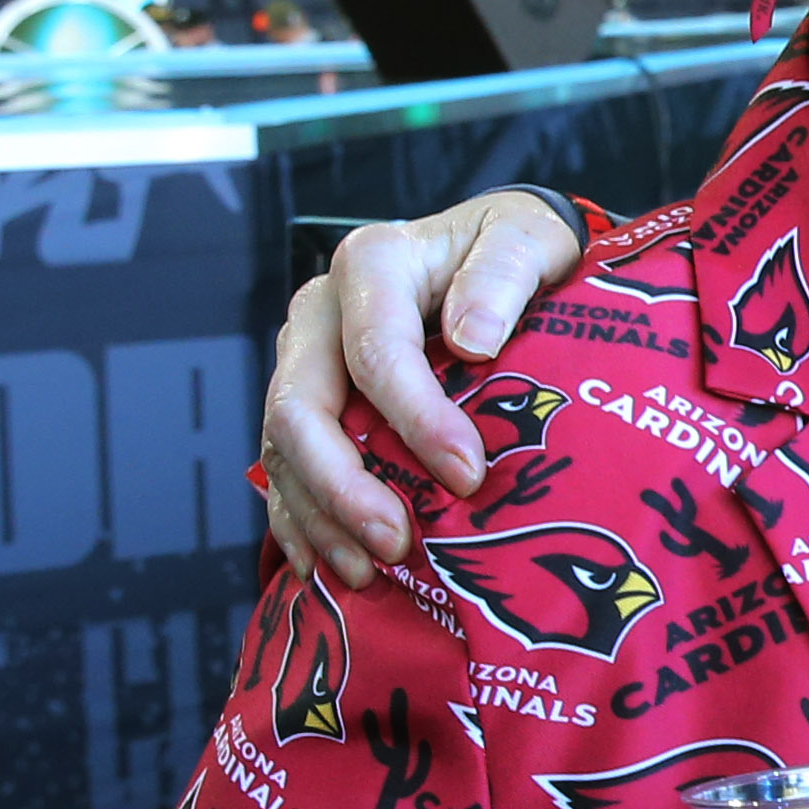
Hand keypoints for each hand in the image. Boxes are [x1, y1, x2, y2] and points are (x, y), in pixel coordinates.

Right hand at [259, 194, 585, 586]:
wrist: (492, 250)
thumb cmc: (515, 244)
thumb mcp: (527, 236)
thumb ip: (503, 273)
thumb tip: (472, 337)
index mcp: (372, 266)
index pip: (375, 352)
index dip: (416, 419)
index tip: (468, 473)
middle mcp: (320, 314)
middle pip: (302, 409)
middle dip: (345, 486)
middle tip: (398, 544)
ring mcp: (305, 361)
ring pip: (284, 449)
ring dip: (321, 517)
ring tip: (368, 573)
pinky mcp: (307, 402)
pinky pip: (282, 469)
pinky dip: (301, 522)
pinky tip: (326, 568)